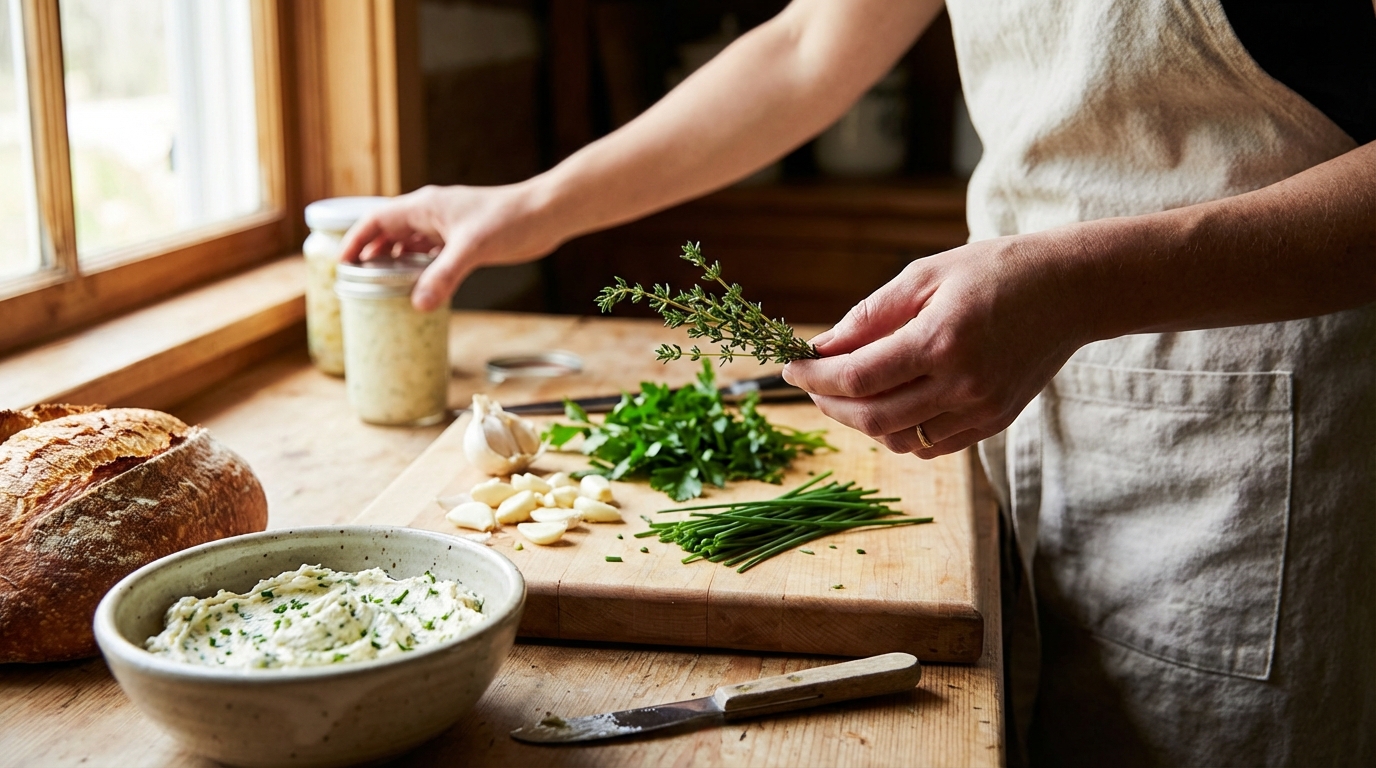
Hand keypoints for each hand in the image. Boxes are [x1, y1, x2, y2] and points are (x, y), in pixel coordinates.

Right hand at [337, 183, 560, 310]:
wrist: (546, 213)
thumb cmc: (510, 220)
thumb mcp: (472, 249)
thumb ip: (444, 276)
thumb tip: (418, 304)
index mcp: (425, 207)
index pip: (376, 220)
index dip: (356, 240)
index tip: (342, 264)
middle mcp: (432, 213)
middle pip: (389, 230)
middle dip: (371, 252)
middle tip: (356, 280)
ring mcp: (448, 225)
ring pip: (410, 241)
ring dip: (394, 259)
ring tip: (381, 284)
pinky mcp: (464, 237)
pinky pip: (431, 251)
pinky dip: (419, 265)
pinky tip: (418, 283)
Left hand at [782, 232, 1093, 457]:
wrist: (1071, 291)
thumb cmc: (995, 271)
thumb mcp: (925, 275)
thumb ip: (869, 315)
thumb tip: (822, 346)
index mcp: (940, 341)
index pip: (858, 378)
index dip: (815, 378)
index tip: (792, 367)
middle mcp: (961, 384)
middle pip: (871, 417)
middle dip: (829, 403)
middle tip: (811, 383)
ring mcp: (980, 410)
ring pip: (898, 439)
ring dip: (862, 421)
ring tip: (850, 391)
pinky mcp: (993, 422)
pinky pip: (930, 444)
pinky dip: (899, 431)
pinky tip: (889, 404)